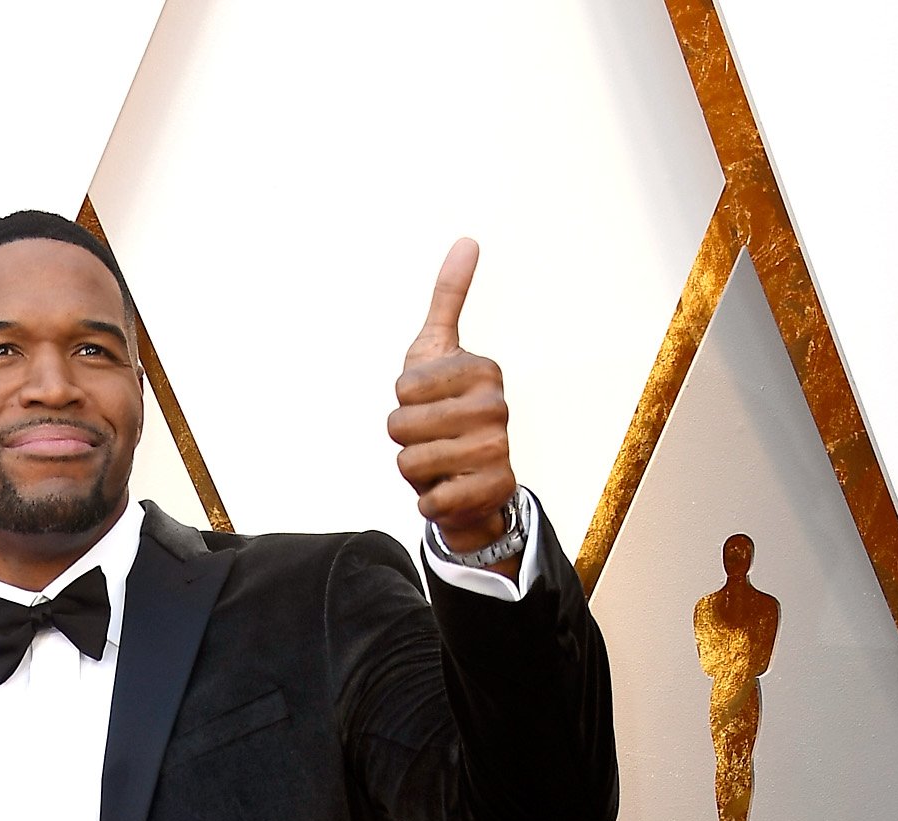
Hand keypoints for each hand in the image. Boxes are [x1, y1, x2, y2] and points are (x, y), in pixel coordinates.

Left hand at [388, 238, 517, 561]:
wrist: (473, 478)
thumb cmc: (445, 407)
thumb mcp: (438, 349)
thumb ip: (448, 297)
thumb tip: (467, 240)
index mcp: (482, 370)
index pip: (403, 388)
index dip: (403, 402)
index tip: (427, 404)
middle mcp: (496, 407)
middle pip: (400, 426)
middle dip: (403, 439)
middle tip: (429, 439)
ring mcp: (497, 450)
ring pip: (410, 464)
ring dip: (413, 471)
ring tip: (439, 464)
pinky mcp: (493, 492)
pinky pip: (430, 501)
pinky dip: (429, 502)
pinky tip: (448, 492)